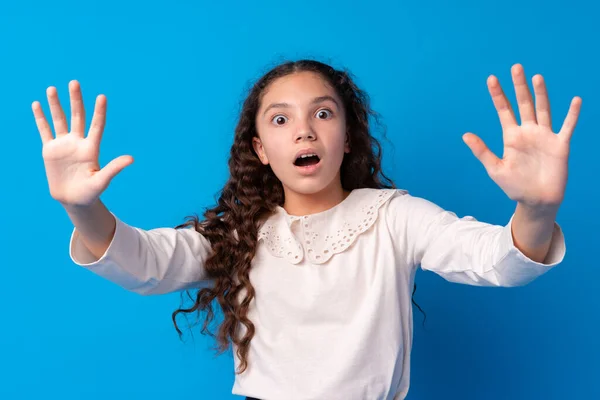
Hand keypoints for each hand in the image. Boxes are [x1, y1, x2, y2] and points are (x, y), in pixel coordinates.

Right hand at [33, 80, 132, 207]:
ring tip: (52, 88)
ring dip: (55, 105)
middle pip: (77, 117)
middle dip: (75, 100)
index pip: (96, 125)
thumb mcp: (102, 180)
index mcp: (91, 148)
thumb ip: (114, 168)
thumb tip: (131, 159)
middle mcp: (78, 142)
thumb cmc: (91, 192)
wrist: (73, 200)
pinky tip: (38, 104)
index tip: (102, 96)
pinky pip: (44, 131)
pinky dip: (40, 118)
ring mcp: (63, 145)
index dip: (99, 111)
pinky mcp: (50, 150)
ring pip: (59, 120)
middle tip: (74, 82)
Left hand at [463, 64, 581, 208]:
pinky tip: (575, 100)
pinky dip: (572, 114)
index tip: (491, 78)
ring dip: (541, 94)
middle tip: (516, 67)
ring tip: (537, 77)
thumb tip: (465, 135)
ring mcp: (545, 137)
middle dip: (519, 86)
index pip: (504, 110)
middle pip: (524, 104)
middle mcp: (528, 132)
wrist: (536, 201)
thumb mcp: (495, 169)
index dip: (498, 95)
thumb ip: (482, 151)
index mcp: (511, 137)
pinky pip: (567, 127)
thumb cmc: (515, 187)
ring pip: (543, 110)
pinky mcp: (560, 145)